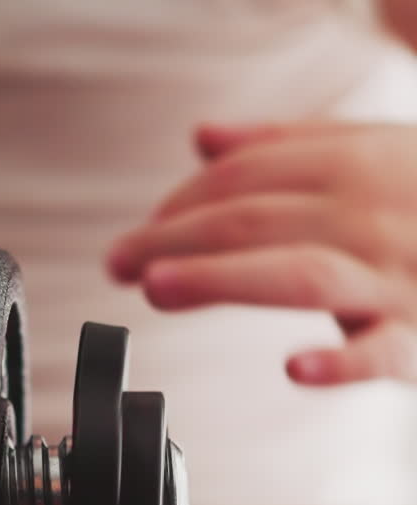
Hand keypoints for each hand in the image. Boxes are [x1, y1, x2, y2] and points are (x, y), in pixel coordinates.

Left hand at [106, 121, 416, 384]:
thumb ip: (288, 142)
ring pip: (298, 270)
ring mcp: (399, 270)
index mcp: (354, 160)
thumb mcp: (377, 147)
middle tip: (115, 263)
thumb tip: (201, 136)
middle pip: (252, 219)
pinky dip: (343, 358)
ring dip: (223, 280)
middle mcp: (370, 208)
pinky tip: (296, 368)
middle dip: (174, 238)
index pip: (244, 178)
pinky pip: (384, 348)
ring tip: (158, 288)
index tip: (143, 233)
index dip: (181, 203)